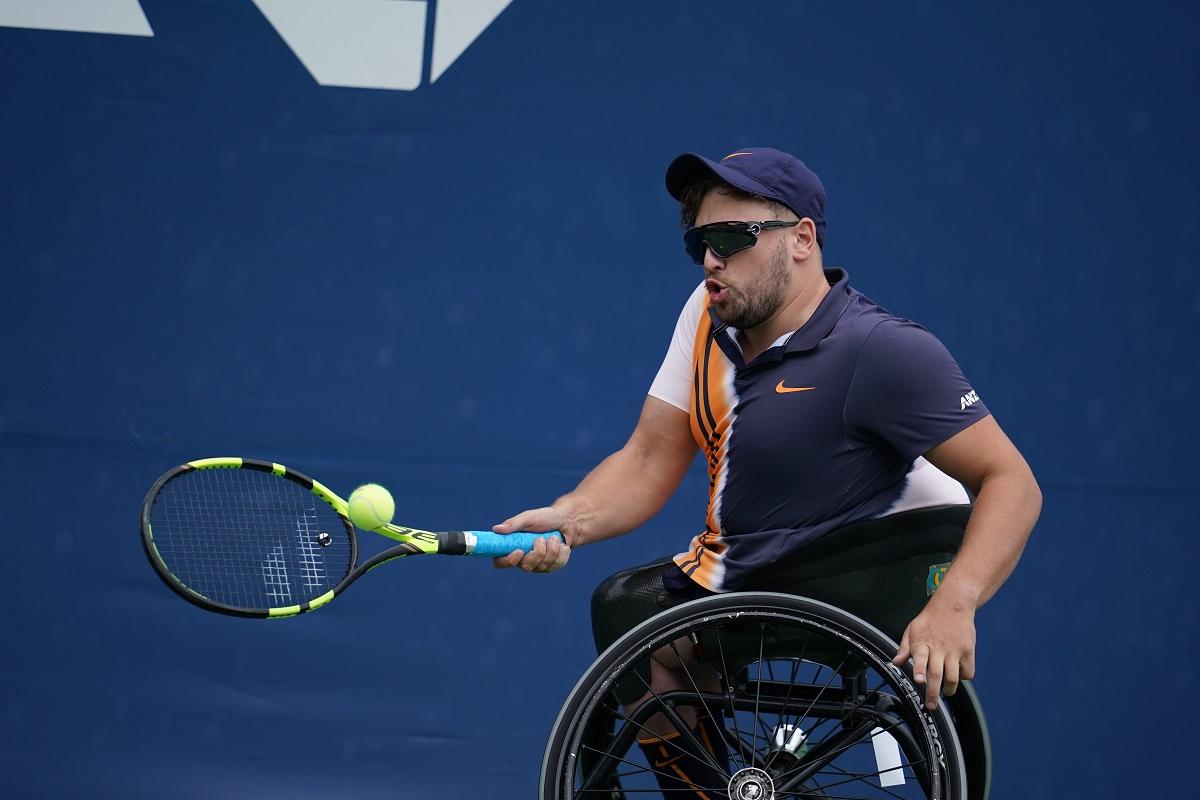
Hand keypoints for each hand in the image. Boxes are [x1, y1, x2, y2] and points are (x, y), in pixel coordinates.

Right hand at [491, 506, 571, 573]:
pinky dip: (561, 553)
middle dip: (537, 552)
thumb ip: (513, 524)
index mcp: (511, 547)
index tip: (519, 551)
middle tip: (541, 538)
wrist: (567, 521)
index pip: (500, 562)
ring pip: (542, 567)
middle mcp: (522, 559)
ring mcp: (537, 565)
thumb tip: (496, 529)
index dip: (508, 561)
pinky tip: (562, 545)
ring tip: (553, 537)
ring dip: (551, 549)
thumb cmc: (544, 518)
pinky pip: (555, 566)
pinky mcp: (551, 567)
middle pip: (525, 566)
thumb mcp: (528, 518)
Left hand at [892, 592, 976, 709]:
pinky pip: (968, 672)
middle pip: (937, 674)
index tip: (919, 681)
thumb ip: (904, 648)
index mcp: (922, 643)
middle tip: (931, 705)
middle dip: (933, 692)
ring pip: (953, 677)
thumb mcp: (912, 629)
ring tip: (945, 691)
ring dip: (949, 689)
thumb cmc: (930, 619)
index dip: (919, 671)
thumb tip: (895, 663)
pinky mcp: (968, 651)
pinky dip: (963, 678)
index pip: (920, 659)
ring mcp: (955, 650)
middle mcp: (939, 648)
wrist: (954, 604)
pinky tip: (957, 676)